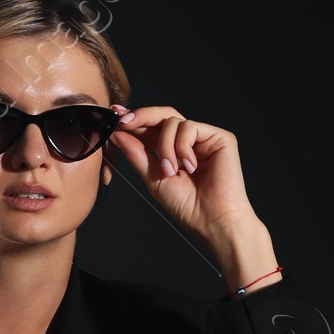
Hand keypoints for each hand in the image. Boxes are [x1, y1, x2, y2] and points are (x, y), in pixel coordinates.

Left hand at [108, 104, 279, 290]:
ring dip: (165, 146)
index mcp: (172, 150)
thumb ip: (137, 155)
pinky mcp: (220, 137)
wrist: (212, 219)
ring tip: (171, 171)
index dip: (134, 119)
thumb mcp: (153, 179)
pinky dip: (183, 147)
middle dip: (141, 116)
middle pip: (163, 115)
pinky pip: (190, 127)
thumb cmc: (187, 206)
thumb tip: (117, 135)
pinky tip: (191, 166)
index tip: (114, 116)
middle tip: (125, 122)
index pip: (151, 128)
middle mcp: (188, 141)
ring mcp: (204, 138)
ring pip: (173, 122)